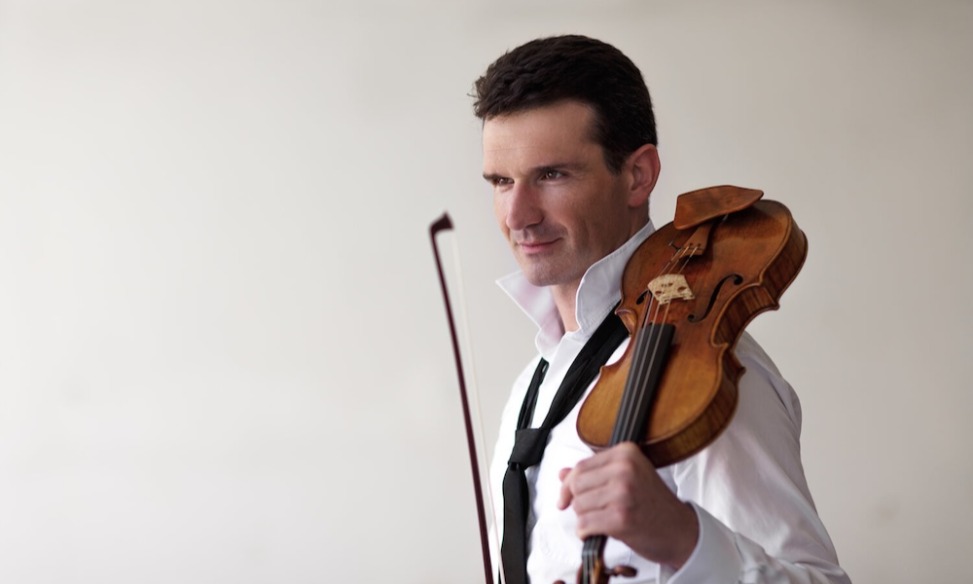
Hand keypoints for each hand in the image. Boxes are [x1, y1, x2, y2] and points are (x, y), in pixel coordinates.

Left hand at [557, 442, 699, 569]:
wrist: (679, 530)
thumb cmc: (652, 504)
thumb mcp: (627, 478)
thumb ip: (594, 473)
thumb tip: (562, 473)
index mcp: (626, 453)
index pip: (581, 466)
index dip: (568, 485)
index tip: (565, 498)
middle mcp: (625, 469)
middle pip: (576, 485)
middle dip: (578, 502)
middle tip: (593, 511)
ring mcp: (623, 493)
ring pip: (579, 505)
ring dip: (585, 518)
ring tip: (603, 520)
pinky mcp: (621, 518)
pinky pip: (585, 525)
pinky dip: (586, 532)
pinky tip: (599, 532)